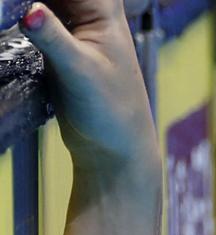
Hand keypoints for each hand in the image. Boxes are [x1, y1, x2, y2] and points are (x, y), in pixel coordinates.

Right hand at [20, 1, 157, 171]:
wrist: (112, 148)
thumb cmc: (113, 112)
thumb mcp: (81, 71)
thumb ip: (54, 39)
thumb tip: (31, 12)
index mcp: (105, 11)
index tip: (26, 4)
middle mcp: (89, 14)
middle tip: (9, 8)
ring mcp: (71, 28)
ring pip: (40, 1)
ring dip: (22, 4)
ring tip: (6, 12)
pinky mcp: (55, 44)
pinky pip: (32, 17)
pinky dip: (20, 16)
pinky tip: (7, 19)